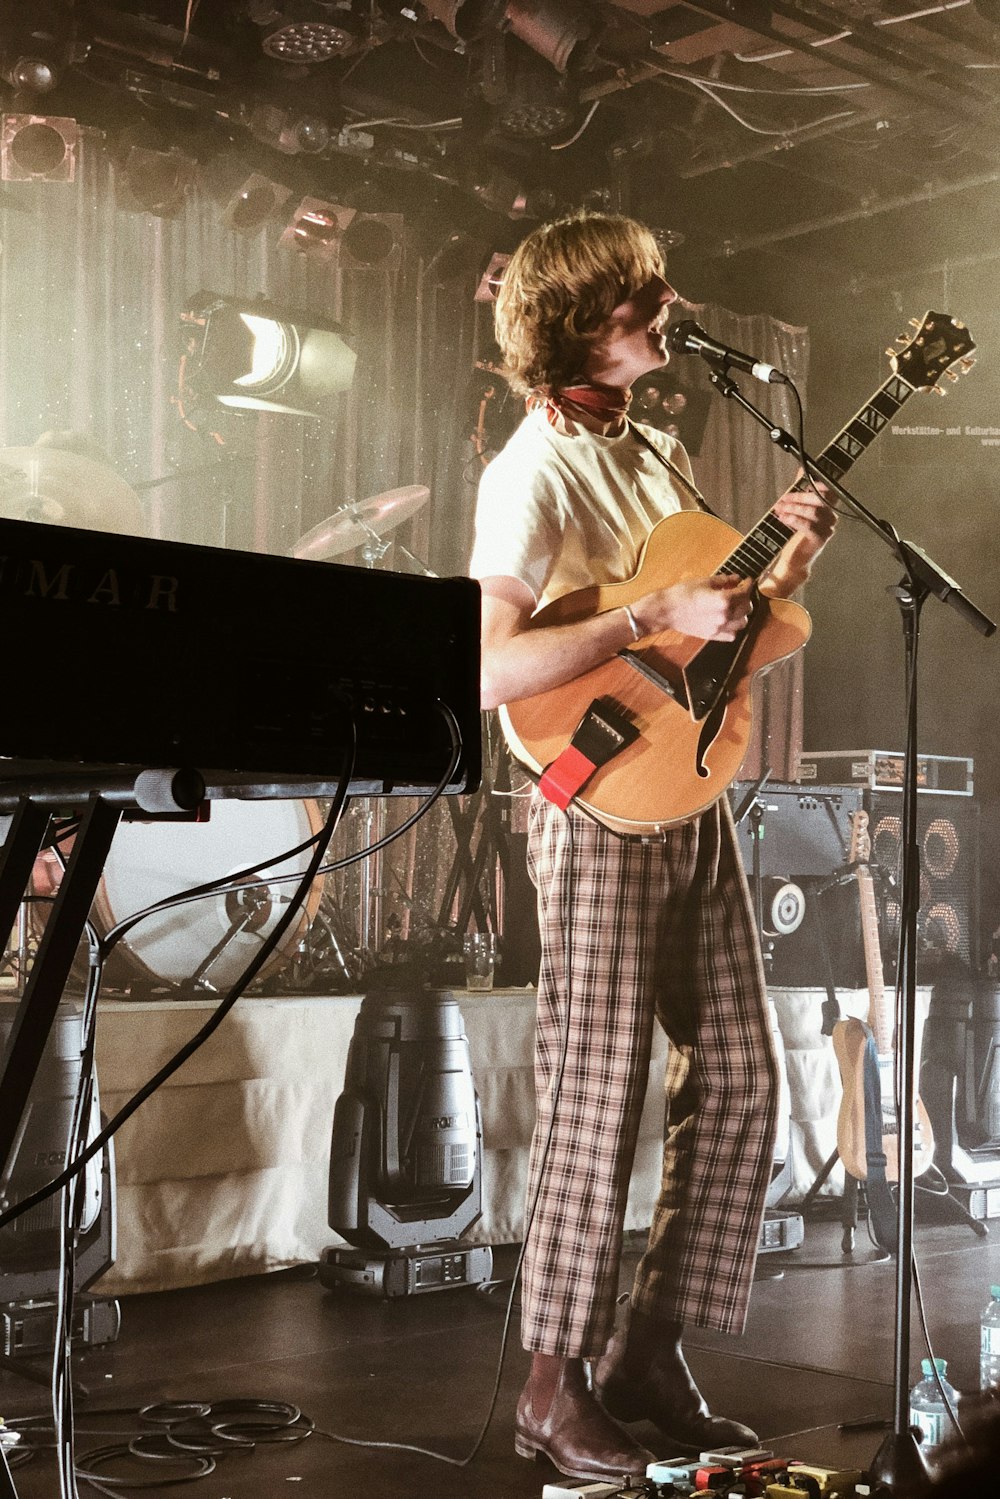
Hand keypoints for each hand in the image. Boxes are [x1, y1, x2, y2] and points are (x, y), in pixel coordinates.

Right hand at [634, 574, 754, 641]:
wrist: (667, 610)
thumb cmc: (682, 594)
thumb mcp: (704, 581)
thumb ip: (724, 581)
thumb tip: (736, 579)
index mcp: (724, 600)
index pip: (744, 592)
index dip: (749, 585)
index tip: (748, 581)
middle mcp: (725, 616)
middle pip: (746, 607)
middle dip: (746, 598)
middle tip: (740, 591)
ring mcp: (719, 628)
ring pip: (743, 622)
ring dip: (742, 613)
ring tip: (736, 606)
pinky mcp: (713, 635)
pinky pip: (732, 635)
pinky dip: (734, 627)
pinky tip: (728, 620)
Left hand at [773, 476, 837, 562]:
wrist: (794, 560)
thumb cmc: (796, 534)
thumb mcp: (798, 508)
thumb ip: (801, 489)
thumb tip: (802, 469)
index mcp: (828, 507)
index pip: (828, 490)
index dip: (816, 484)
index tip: (802, 481)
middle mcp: (831, 516)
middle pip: (819, 500)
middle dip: (798, 497)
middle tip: (782, 500)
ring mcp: (828, 528)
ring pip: (813, 512)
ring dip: (793, 508)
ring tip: (779, 510)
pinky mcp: (821, 539)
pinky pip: (809, 526)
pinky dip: (795, 520)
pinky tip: (784, 519)